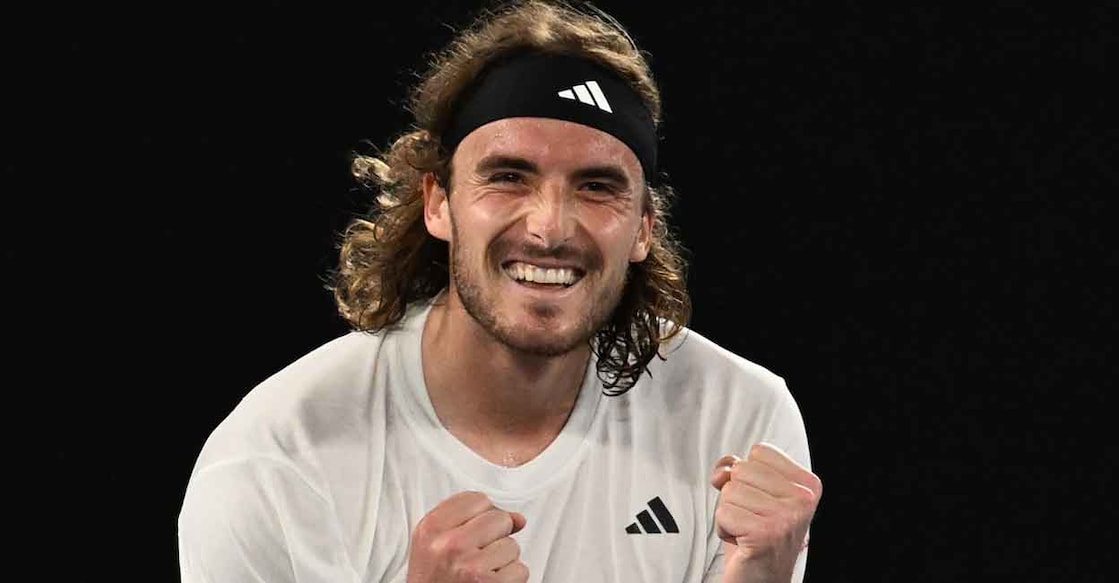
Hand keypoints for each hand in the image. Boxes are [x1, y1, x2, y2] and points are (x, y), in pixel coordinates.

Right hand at [406, 491, 528, 582]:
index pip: (476, 499)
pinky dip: (511, 581)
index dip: (483, 515)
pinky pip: (520, 570)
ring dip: (503, 563)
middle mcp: (448, 545)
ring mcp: (469, 565)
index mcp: (430, 529)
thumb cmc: (435, 582)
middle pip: (498, 519)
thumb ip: (471, 522)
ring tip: (480, 576)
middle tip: (476, 558)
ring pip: (512, 546)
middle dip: (496, 538)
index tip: (475, 532)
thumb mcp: (436, 546)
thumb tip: (518, 519)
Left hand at [710, 443, 821, 582]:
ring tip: (748, 531)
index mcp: (807, 484)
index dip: (748, 476)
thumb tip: (723, 471)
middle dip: (737, 496)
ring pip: (730, 491)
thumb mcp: (751, 493)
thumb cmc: (755, 534)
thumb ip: (736, 469)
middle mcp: (803, 499)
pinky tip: (742, 541)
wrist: (760, 579)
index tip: (760, 501)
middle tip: (753, 519)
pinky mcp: (765, 534)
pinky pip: (723, 513)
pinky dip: (724, 529)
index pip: (760, 451)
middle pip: (742, 469)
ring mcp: (786, 517)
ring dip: (730, 514)